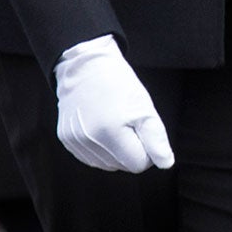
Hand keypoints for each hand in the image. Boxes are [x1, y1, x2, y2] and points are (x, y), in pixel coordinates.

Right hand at [54, 35, 173, 172]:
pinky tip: (100, 127)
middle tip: (127, 121)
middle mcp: (89, 140)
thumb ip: (156, 139)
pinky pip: (91, 158)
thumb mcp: (145, 108)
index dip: (147, 150)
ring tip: (113, 122)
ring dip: (115, 150)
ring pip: (107, 164)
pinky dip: (100, 147)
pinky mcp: (66, 140)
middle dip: (131, 148)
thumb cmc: (118, 84)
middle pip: (122, 166)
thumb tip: (166, 163)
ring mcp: (75, 141)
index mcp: (111, 132)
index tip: (143, 130)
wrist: (86, 66)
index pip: (139, 164)